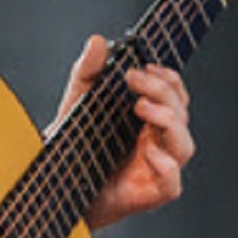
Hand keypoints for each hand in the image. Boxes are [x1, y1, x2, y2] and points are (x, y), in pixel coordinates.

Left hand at [53, 36, 194, 228]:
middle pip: (181, 115)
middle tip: (133, 79)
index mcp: (148, 121)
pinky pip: (173, 184)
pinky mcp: (148, 195)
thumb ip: (87, 72)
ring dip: (169, 121)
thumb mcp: (76, 103)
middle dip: (163, 92)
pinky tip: (146, 152)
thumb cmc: (72, 146)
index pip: (176, 97)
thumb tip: (98, 41)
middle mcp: (157, 143)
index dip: (170, 79)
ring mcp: (155, 170)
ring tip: (140, 108)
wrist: (53, 186)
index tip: (147, 66)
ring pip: (185, 146)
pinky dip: (166, 167)